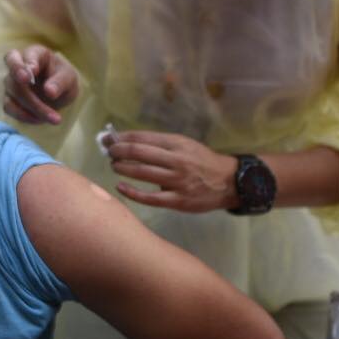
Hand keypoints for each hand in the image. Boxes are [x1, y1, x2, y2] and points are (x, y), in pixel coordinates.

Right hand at [3, 45, 79, 125]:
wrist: (59, 93)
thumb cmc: (63, 79)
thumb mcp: (68, 78)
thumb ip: (59, 82)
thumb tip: (49, 92)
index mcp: (35, 54)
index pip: (25, 56)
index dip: (26, 64)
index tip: (31, 71)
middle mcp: (19, 65)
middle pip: (13, 73)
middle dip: (21, 85)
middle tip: (27, 85)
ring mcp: (11, 82)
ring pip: (12, 93)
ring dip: (32, 107)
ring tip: (54, 118)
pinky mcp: (9, 99)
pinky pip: (9, 107)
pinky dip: (24, 115)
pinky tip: (40, 120)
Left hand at [106, 130, 238, 212]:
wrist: (228, 182)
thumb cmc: (203, 161)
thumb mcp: (185, 145)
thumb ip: (161, 144)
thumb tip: (131, 142)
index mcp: (178, 144)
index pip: (143, 138)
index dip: (122, 138)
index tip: (109, 140)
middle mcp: (176, 160)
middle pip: (139, 153)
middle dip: (118, 152)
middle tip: (110, 153)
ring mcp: (177, 181)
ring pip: (142, 173)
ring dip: (122, 168)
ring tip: (115, 166)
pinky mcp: (178, 200)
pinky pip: (150, 197)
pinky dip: (132, 192)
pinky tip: (120, 187)